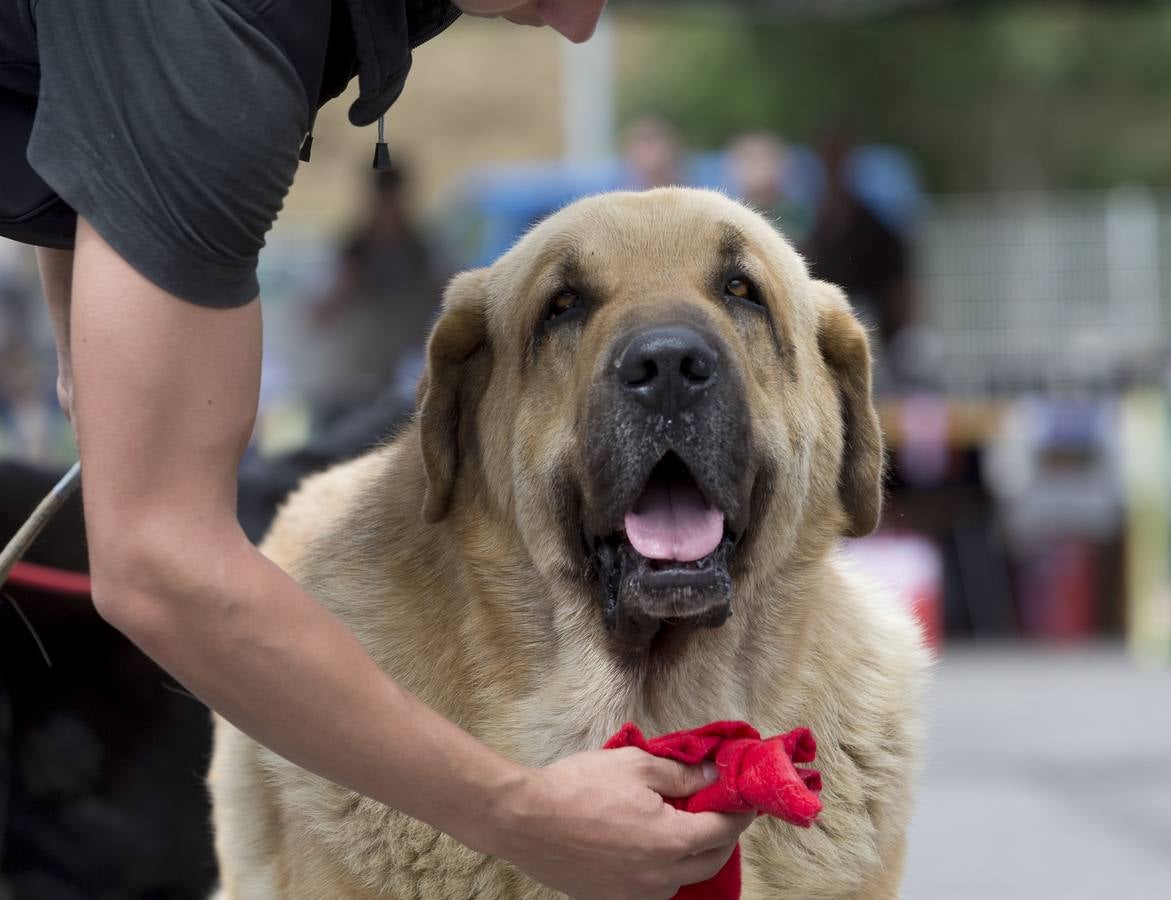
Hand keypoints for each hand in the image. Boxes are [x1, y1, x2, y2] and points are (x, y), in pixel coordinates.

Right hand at [491, 747, 753, 899]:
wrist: (525, 819)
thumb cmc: (578, 787)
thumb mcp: (636, 765)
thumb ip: (681, 773)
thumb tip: (713, 776)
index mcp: (671, 841)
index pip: (724, 829)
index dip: (739, 810)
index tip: (745, 797)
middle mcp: (660, 876)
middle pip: (711, 860)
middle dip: (722, 835)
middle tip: (720, 809)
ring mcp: (635, 893)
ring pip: (683, 878)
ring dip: (692, 854)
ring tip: (683, 825)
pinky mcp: (612, 898)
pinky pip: (653, 887)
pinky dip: (663, 867)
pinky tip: (650, 844)